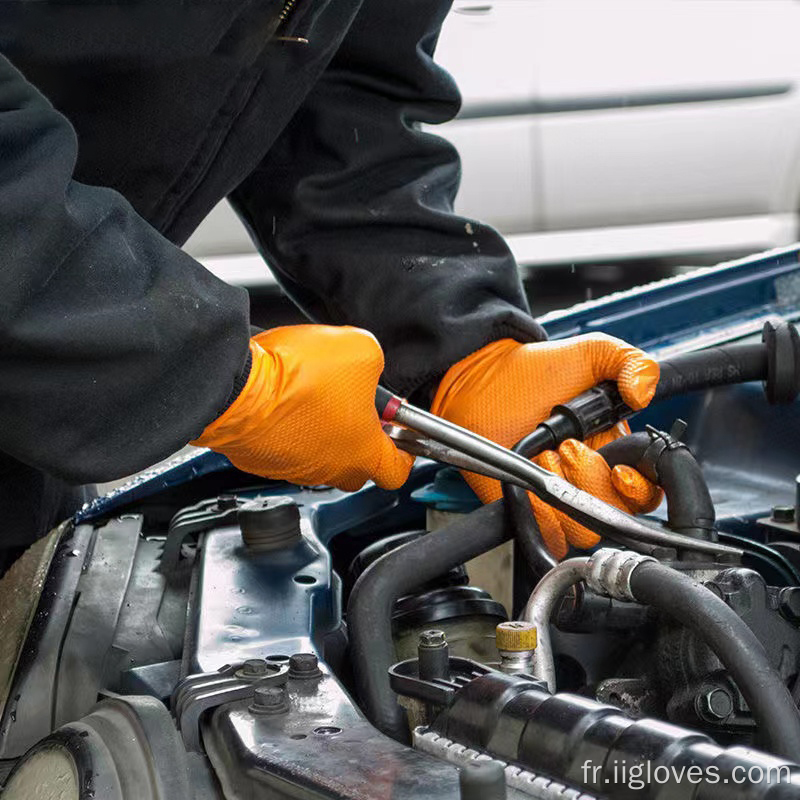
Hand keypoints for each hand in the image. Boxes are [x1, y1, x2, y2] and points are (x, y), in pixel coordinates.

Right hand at [191, 325, 412, 490]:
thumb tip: (366, 365)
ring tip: (315, 394)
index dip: (403, 451)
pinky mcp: (263, 461)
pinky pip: (287, 448)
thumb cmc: (296, 378)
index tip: (399, 435)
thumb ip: (374, 364)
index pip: (397, 471)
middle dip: (360, 437)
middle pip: (357, 465)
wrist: (238, 388)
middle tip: (355, 405)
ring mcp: (294, 469)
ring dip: (323, 429)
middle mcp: (330, 470)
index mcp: (364, 453)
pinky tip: (286, 399)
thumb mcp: (361, 349)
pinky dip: (290, 428)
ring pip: (320, 455)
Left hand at [430, 335, 662, 557]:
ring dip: (564, 491)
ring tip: (545, 456)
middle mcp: (591, 480)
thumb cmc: (537, 370)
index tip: (619, 470)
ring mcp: (559, 497)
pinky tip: (530, 475)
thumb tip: (645, 392)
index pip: (645, 494)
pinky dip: (541, 512)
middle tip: (568, 447)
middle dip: (592, 481)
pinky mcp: (528, 509)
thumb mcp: (593, 353)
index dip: (638, 490)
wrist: (483, 380)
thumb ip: (631, 362)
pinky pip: (547, 534)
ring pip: (582, 528)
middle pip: (614, 515)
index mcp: (616, 452)